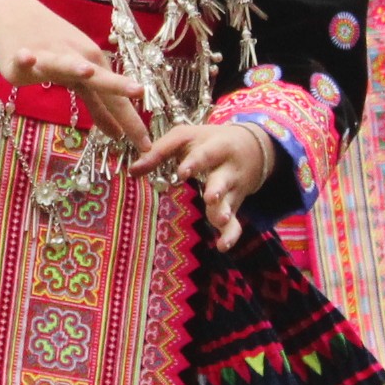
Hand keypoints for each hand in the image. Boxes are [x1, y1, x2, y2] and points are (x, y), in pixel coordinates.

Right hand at [0, 0, 152, 148]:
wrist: (12, 15)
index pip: (115, 99)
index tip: (146, 146)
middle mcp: (76, 59)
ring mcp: (49, 56)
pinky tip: (25, 58)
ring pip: (63, 63)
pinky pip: (22, 58)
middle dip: (117, 85)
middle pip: (99, 78)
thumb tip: (117, 134)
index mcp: (94, 66)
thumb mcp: (78, 79)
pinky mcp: (20, 56)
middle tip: (139, 90)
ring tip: (86, 71)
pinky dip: (25, 58)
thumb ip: (98, 106)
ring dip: (74, 66)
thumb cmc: (52, 50)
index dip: (131, 121)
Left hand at [143, 119, 275, 248]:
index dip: (194, 163)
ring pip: (230, 202)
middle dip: (217, 189)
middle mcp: (227, 169)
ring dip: (224, 212)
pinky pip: (236, 221)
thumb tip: (132, 171)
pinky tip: (223, 246)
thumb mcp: (185, 138)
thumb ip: (159, 151)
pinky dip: (231, 234)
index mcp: (215, 148)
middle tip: (210, 197)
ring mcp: (233, 188)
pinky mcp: (235, 204)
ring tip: (220, 220)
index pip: (205, 154)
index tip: (182, 172)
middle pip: (223, 179)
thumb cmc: (208, 141)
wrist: (252, 147)